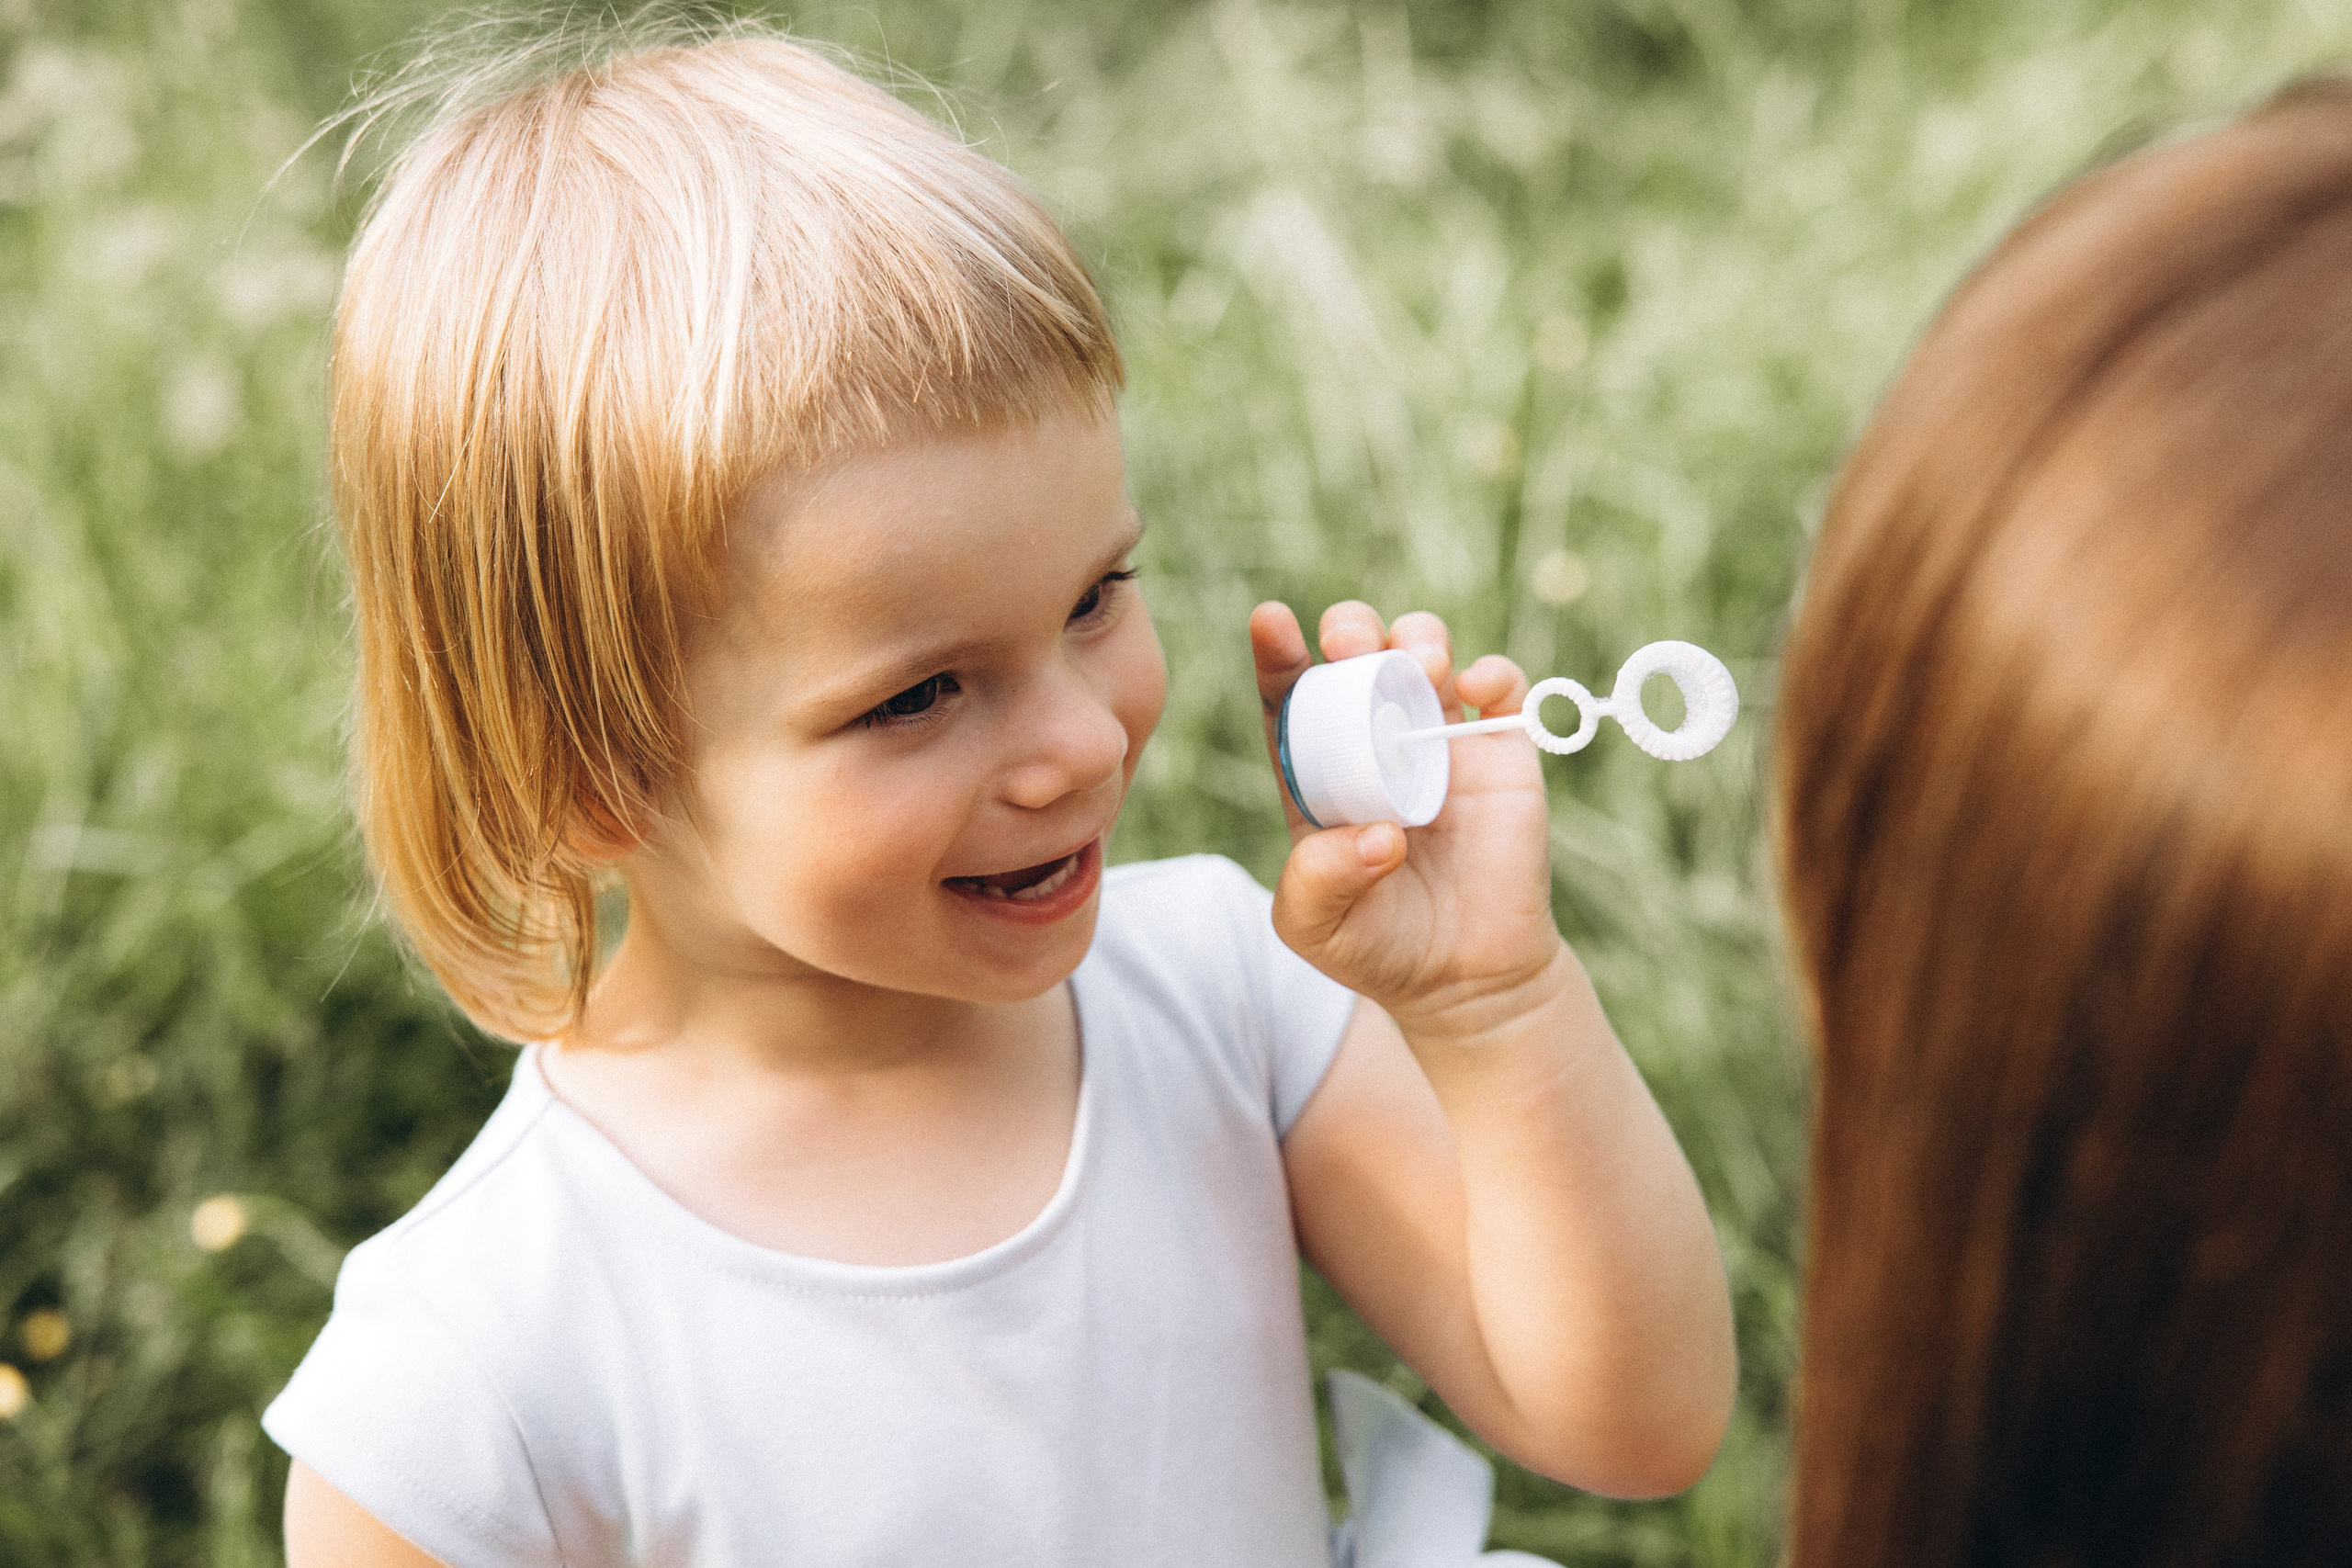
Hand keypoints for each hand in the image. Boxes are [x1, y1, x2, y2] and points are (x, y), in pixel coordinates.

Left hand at [1250, 601, 1568, 1041]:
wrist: (1465, 978)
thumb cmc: (1379, 945)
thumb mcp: (1316, 925)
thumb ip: (1316, 882)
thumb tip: (1374, 834)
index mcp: (1319, 768)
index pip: (1291, 697)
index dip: (1279, 654)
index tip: (1270, 620)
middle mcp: (1376, 740)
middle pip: (1357, 657)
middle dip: (1351, 629)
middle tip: (1351, 644)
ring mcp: (1439, 740)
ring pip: (1426, 653)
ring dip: (1418, 639)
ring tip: (1419, 664)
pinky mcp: (1501, 753)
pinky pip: (1503, 690)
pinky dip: (1493, 672)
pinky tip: (1476, 687)